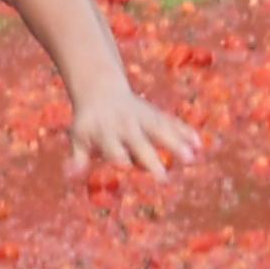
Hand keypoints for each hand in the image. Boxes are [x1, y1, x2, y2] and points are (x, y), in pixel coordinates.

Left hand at [66, 85, 200, 179]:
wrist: (101, 90)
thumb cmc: (90, 123)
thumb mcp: (79, 136)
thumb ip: (78, 157)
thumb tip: (70, 174)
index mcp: (106, 133)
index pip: (114, 150)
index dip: (120, 160)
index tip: (129, 171)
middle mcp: (126, 126)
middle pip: (140, 143)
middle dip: (151, 159)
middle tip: (165, 178)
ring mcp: (143, 118)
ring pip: (161, 130)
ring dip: (177, 144)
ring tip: (192, 158)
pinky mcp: (155, 114)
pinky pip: (172, 122)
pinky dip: (185, 131)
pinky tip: (199, 144)